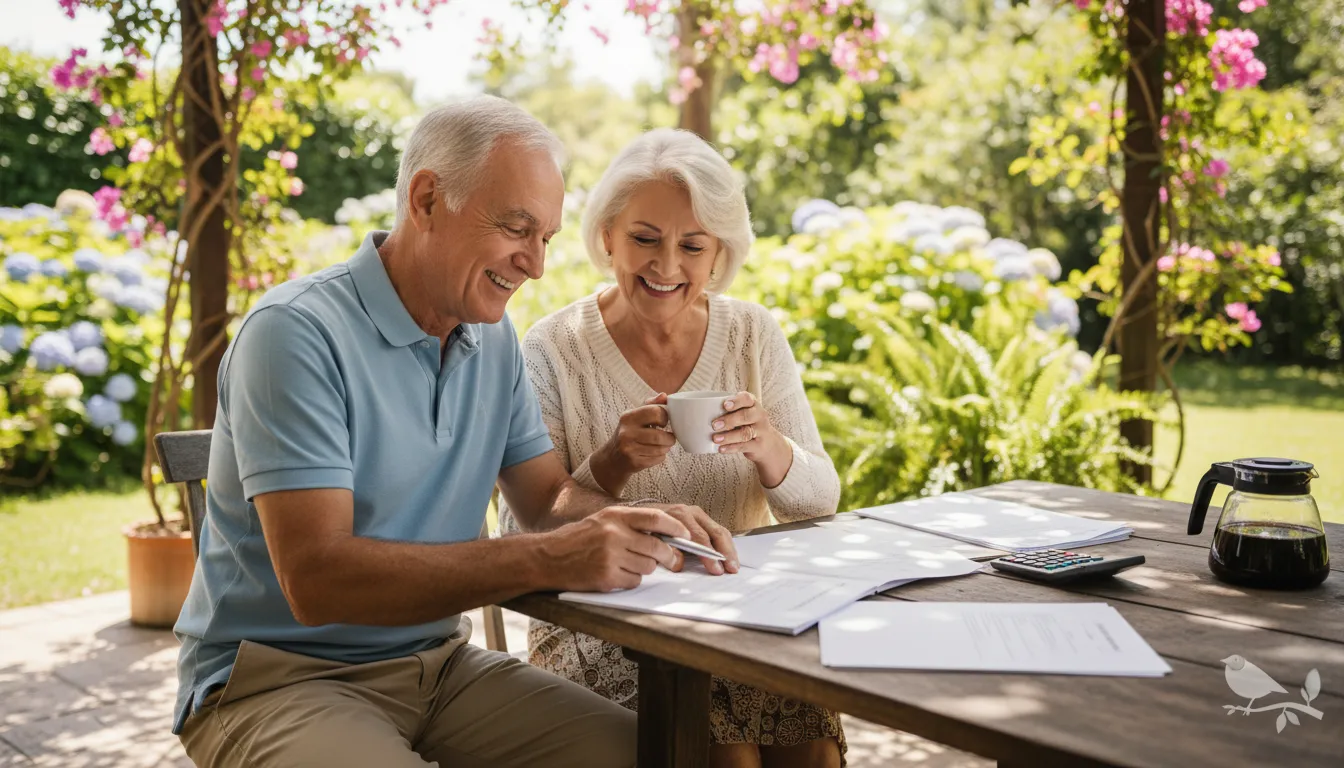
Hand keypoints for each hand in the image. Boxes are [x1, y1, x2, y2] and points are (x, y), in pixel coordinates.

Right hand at [538, 506, 689, 592]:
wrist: (547, 557)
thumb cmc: (577, 539)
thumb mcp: (603, 521)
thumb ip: (630, 524)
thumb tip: (664, 533)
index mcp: (615, 516)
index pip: (655, 518)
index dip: (675, 528)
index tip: (686, 535)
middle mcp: (614, 534)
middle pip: (657, 547)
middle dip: (669, 556)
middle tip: (673, 560)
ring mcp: (610, 556)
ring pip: (647, 567)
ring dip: (644, 569)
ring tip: (627, 564)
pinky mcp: (606, 577)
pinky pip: (633, 582)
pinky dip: (630, 581)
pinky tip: (615, 575)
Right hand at [592, 394, 675, 494]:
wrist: (612, 458)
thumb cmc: (629, 433)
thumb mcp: (635, 416)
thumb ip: (651, 405)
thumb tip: (664, 396)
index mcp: (628, 417)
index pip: (655, 412)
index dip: (665, 417)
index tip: (664, 422)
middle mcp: (626, 433)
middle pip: (660, 436)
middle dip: (670, 438)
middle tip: (670, 438)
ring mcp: (629, 449)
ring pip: (660, 449)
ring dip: (666, 448)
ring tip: (663, 445)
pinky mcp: (634, 462)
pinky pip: (657, 459)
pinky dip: (660, 457)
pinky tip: (654, 454)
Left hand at [646, 502, 739, 575]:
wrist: (642, 514)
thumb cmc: (648, 529)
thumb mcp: (653, 539)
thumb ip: (667, 550)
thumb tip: (680, 563)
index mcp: (680, 516)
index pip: (700, 537)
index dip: (709, 555)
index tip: (716, 569)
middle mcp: (692, 512)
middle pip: (716, 532)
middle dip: (725, 552)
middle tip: (731, 569)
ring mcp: (699, 514)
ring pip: (721, 531)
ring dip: (729, 549)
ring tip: (734, 566)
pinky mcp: (702, 518)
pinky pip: (718, 531)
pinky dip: (725, 544)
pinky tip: (729, 557)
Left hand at [710, 391, 794, 488]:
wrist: (768, 444)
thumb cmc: (747, 424)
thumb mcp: (742, 414)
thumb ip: (727, 411)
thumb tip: (696, 413)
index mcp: (753, 404)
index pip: (747, 398)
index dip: (736, 401)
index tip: (724, 405)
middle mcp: (759, 416)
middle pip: (746, 416)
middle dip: (729, 420)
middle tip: (714, 425)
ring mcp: (761, 431)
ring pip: (745, 433)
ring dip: (728, 436)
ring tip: (715, 439)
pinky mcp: (758, 445)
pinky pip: (744, 446)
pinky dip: (731, 447)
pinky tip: (721, 449)